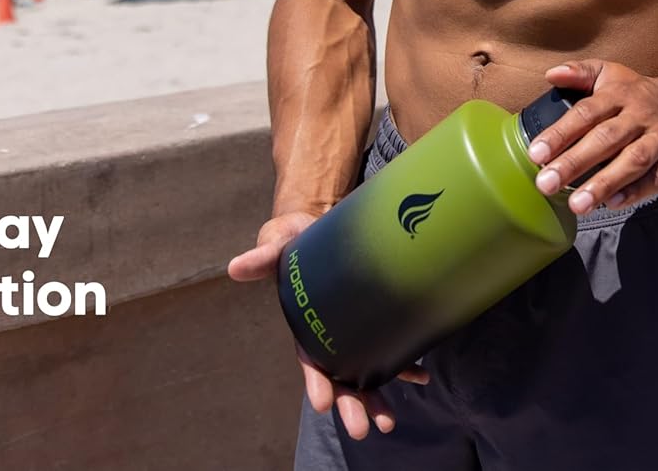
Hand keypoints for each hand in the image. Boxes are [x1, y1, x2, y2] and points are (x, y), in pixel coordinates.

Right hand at [227, 211, 429, 438]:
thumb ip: (262, 258)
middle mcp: (329, 335)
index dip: (315, 382)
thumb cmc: (294, 239)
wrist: (320, 226)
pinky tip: (422, 376)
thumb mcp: (277, 245)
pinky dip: (405, 365)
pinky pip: (391, 349)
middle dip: (350, 405)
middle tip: (362, 430)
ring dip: (376, 399)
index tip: (321, 404)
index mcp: (304, 324)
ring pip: (365, 374)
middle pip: (339, 379)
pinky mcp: (374, 318)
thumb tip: (235, 267)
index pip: (309, 361)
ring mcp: (353, 331)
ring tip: (388, 423)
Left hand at [526, 60, 657, 214]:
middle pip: (606, 139)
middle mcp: (640, 116)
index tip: (536, 154)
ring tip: (577, 204)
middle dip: (575, 162)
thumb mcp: (608, 74)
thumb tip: (551, 74)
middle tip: (546, 184)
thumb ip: (579, 73)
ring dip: (604, 183)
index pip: (586, 113)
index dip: (560, 134)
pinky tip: (611, 204)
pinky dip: (636, 192)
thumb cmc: (635, 95)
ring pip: (633, 160)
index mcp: (619, 94)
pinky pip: (657, 178)